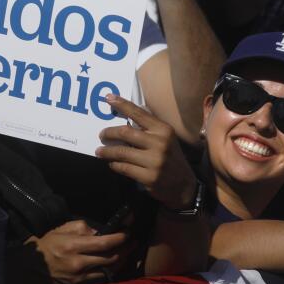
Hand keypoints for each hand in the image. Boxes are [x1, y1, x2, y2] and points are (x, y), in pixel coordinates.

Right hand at [29, 220, 127, 283]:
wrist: (31, 267)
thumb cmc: (48, 245)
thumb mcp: (62, 229)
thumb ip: (82, 228)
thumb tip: (100, 231)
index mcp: (75, 245)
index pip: (106, 242)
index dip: (121, 237)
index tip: (128, 232)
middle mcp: (79, 262)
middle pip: (112, 258)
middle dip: (126, 249)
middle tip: (132, 242)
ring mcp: (80, 277)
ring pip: (109, 270)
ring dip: (121, 261)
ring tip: (127, 252)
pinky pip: (101, 279)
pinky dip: (110, 271)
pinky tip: (115, 264)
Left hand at [96, 94, 197, 210]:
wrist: (184, 185)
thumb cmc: (171, 158)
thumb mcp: (166, 139)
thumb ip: (150, 127)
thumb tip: (129, 112)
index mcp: (164, 130)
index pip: (139, 113)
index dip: (122, 105)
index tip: (108, 98)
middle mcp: (160, 143)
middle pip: (125, 133)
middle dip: (109, 133)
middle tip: (101, 135)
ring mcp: (154, 161)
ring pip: (122, 152)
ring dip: (107, 152)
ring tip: (99, 152)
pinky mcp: (149, 177)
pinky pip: (124, 168)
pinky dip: (114, 165)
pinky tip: (112, 163)